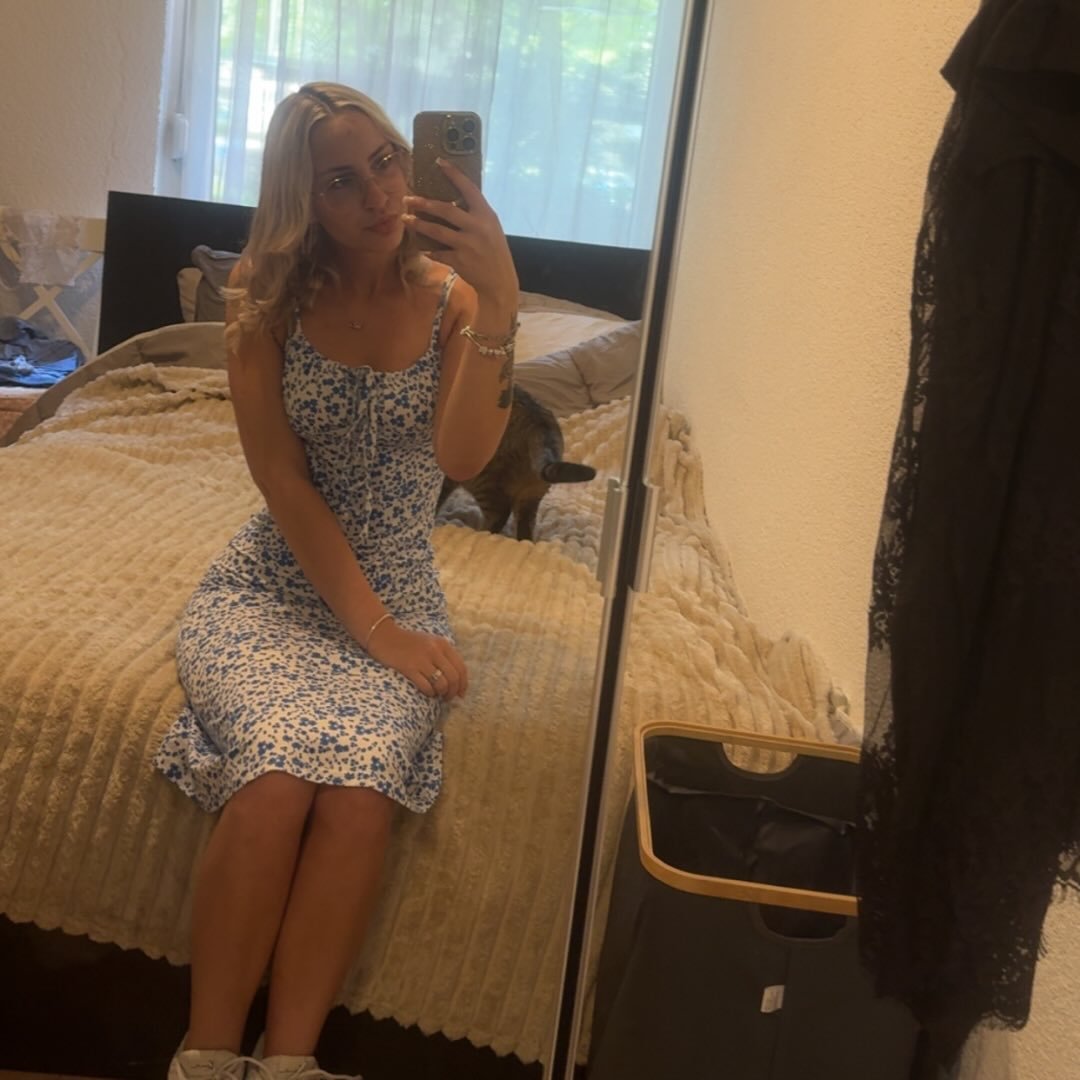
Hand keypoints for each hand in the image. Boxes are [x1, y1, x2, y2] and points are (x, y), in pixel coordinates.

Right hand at [366, 621, 467, 698]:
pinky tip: (428, 692)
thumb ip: (444, 655)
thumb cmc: (408, 642)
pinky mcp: (409, 667)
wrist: (384, 636)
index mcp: (442, 644)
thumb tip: (457, 679)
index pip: (461, 667)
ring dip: (441, 693)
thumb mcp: (430, 642)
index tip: (461, 694)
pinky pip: (426, 686)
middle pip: (453, 677)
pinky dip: (430, 693)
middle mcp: (435, 650)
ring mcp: (422, 659)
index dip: (463, 684)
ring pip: (442, 683)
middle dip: (453, 692)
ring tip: (437, 695)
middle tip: (448, 698)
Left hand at [404, 159, 518, 309]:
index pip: (469, 189)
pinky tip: (420, 247)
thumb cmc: (494, 251)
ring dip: (418, 224)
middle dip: (424, 203)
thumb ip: (475, 215)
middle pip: (445, 210)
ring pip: (437, 231)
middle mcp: (477, 228)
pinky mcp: (460, 261)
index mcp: (486, 215)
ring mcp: (468, 245)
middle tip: (408, 199)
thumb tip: (454, 199)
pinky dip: (428, 250)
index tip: (438, 161)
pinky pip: (438, 253)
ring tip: (405, 219)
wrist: (500, 280)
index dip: (454, 174)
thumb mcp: (491, 228)